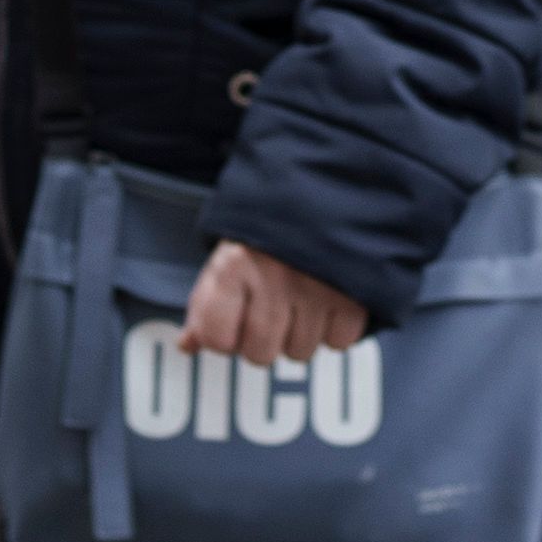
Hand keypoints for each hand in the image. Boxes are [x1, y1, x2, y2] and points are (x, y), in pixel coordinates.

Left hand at [181, 238, 366, 366]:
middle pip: (259, 354)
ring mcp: (315, 288)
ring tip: (301, 299)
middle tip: (271, 307)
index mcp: (234, 264)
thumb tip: (188, 345)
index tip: (233, 317)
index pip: (217, 339)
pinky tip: (328, 300)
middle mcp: (273, 278)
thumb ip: (206, 303)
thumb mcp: (227, 255)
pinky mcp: (354, 294)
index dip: (223, 334)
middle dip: (263, 339)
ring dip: (300, 334)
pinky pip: (338, 342)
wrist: (326, 187)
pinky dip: (335, 328)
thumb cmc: (269, 229)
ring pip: (299, 352)